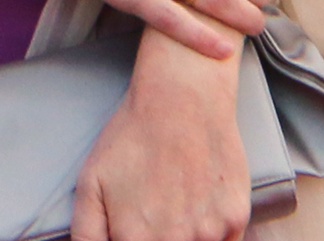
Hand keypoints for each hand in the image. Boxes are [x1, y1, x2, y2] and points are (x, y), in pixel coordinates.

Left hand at [72, 23, 250, 240]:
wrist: (181, 96)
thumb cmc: (133, 137)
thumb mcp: (90, 181)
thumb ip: (87, 233)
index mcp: (134, 239)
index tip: (135, 227)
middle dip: (159, 236)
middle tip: (157, 208)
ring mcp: (208, 234)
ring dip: (186, 235)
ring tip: (175, 199)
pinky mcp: (235, 220)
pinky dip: (211, 230)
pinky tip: (199, 199)